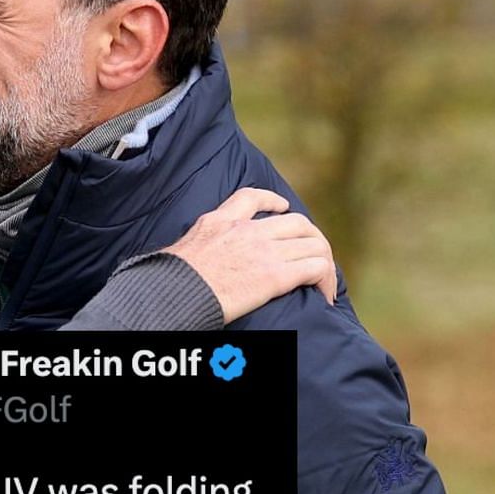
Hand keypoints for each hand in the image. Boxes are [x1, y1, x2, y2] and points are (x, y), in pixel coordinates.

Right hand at [163, 188, 336, 321]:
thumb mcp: (178, 250)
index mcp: (218, 222)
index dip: (273, 201)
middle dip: (311, 238)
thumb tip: (182, 265)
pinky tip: (324, 296)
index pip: (250, 197)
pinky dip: (326, 280)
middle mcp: (247, 231)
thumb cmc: (169, 280)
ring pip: (315, 245)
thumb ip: (194, 250)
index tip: (282, 208)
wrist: (173, 292)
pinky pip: (316, 269)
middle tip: (312, 256)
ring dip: (324, 262)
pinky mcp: (276, 275)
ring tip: (323, 281)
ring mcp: (264, 251)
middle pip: (297, 222)